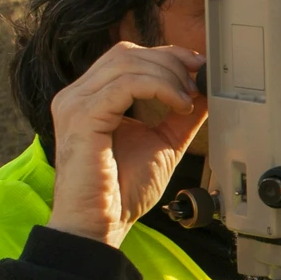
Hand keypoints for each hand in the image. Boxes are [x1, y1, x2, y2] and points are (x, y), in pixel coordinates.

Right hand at [46, 42, 207, 247]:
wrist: (101, 226)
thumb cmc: (122, 192)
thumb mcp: (162, 143)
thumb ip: (179, 117)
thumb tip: (205, 93)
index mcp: (90, 98)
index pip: (127, 56)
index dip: (166, 55)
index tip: (197, 68)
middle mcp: (77, 96)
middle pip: (127, 53)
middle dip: (170, 62)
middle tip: (196, 85)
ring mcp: (75, 104)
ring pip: (128, 63)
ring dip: (168, 76)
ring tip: (187, 101)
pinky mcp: (82, 117)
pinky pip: (127, 84)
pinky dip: (160, 88)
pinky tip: (178, 106)